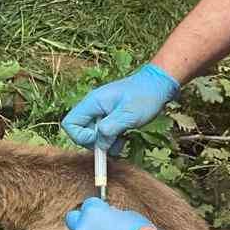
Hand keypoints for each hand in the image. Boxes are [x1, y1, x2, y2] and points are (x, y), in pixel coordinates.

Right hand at [61, 62, 178, 150]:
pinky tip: (124, 139)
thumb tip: (98, 144)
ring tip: (122, 142)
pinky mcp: (110, 117)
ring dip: (105, 143)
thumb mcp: (128, 114)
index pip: (70, 124)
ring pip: (92, 135)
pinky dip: (111, 141)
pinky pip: (103, 134)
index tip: (100, 139)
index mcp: (92, 102)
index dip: (81, 136)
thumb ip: (110, 129)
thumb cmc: (145, 95)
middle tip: (113, 143)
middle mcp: (93, 107)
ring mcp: (101, 112)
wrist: (159, 85)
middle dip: (94, 142)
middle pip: (80, 132)